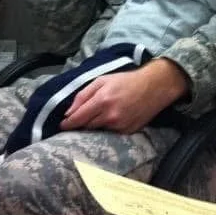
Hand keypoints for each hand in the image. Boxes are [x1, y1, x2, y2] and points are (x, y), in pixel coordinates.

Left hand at [59, 59, 188, 133]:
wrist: (154, 87)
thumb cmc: (125, 81)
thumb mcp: (101, 81)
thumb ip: (82, 95)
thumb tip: (68, 112)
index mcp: (102, 101)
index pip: (78, 119)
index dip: (68, 124)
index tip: (62, 125)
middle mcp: (110, 116)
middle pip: (86, 127)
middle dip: (80, 124)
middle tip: (77, 120)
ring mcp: (120, 126)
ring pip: (98, 131)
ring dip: (93, 126)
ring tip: (97, 116)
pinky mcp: (128, 132)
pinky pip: (111, 134)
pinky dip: (107, 128)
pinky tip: (111, 119)